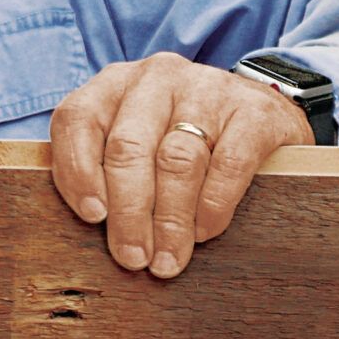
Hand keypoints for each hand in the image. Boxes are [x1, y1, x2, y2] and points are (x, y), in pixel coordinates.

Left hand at [50, 53, 315, 278]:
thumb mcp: (140, 139)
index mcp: (116, 83)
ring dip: (170, 220)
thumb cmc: (183, 138)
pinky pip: (228, 164)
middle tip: (132, 258)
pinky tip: (204, 232)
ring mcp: (207, 88)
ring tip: (167, 261)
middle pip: (128, 147)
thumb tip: (96, 233)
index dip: (78, 171)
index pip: (78, 119)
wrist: (261, 112)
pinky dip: (212, 205)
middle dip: (128, 212)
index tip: (92, 218)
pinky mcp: (253, 110)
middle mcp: (157, 77)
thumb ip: (109, 171)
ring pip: (177, 160)